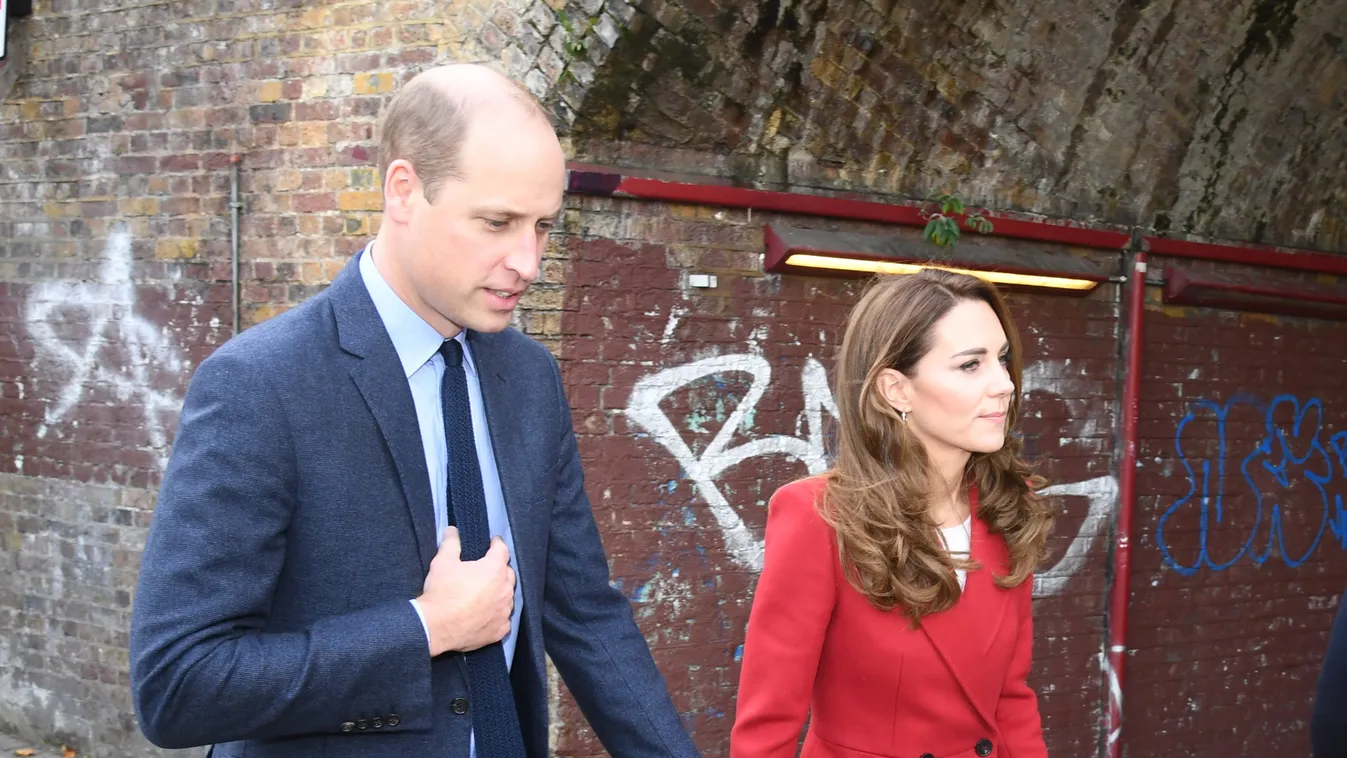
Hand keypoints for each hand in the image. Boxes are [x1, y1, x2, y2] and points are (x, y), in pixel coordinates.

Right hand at [416, 527, 515, 656]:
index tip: (493, 542)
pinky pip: (504, 618)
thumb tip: (452, 531)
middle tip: (487, 568)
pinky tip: (489, 612)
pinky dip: (498, 613)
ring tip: (488, 591)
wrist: (435, 627)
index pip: (502, 550)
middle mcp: (504, 589)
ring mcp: (504, 611)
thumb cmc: (442, 592)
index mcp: (494, 569)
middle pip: (508, 573)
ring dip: (500, 591)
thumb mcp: (443, 562)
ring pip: (508, 596)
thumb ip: (451, 543)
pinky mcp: (499, 629)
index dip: (497, 544)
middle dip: (500, 568)